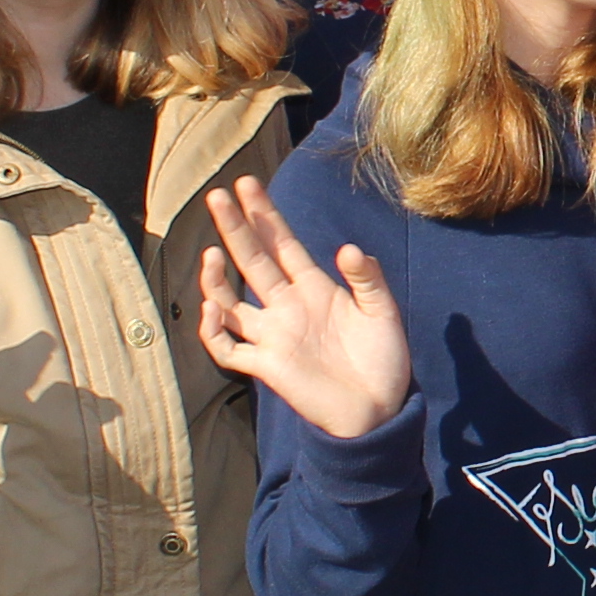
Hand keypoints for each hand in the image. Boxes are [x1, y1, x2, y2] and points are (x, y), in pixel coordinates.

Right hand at [196, 176, 414, 440]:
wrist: (379, 410)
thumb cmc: (383, 359)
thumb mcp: (382, 312)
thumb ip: (368, 279)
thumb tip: (349, 249)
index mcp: (313, 287)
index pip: (281, 243)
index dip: (265, 214)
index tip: (247, 185)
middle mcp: (287, 306)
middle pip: (252, 261)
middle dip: (234, 228)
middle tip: (217, 196)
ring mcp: (273, 336)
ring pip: (230, 302)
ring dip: (216, 280)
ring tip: (212, 255)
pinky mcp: (267, 367)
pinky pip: (228, 349)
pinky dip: (214, 331)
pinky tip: (213, 310)